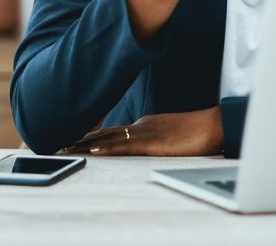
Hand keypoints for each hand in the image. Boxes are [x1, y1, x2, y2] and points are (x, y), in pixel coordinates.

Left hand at [61, 108, 223, 155]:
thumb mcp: (172, 133)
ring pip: (112, 138)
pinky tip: (96, 150)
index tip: (74, 138)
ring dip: (88, 143)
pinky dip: (109, 147)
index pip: (113, 129)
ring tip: (68, 147)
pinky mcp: (154, 143)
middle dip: (83, 138)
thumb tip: (148, 146)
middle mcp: (142, 126)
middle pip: (107, 131)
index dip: (93, 134)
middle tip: (61, 143)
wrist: (214, 124)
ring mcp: (147, 132)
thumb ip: (157, 137)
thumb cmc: (198, 131)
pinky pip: (127, 145)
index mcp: (146, 124)